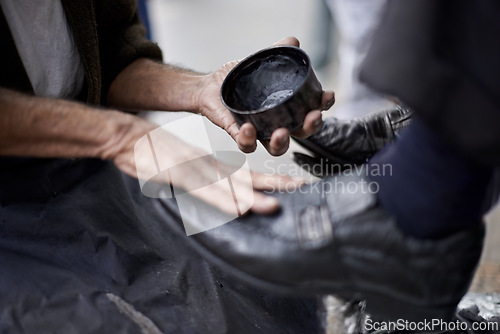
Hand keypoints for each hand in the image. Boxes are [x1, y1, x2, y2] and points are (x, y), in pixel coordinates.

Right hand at [112, 117, 303, 214]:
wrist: (129, 137)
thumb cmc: (154, 153)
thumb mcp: (182, 168)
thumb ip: (201, 178)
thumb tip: (219, 190)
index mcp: (211, 167)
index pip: (246, 176)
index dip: (270, 181)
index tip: (292, 184)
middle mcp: (208, 167)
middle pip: (246, 178)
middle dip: (273, 184)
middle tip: (300, 186)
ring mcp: (194, 170)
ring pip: (227, 186)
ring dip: (251, 197)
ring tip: (273, 205)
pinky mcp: (177, 174)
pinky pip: (203, 191)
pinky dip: (221, 200)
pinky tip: (236, 208)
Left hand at [197, 36, 334, 155]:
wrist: (210, 86)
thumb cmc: (239, 78)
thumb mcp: (260, 62)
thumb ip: (277, 52)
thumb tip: (293, 41)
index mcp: (287, 107)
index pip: (311, 110)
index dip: (323, 106)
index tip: (327, 96)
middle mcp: (277, 123)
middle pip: (301, 133)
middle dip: (311, 127)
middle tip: (312, 117)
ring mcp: (260, 131)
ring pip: (276, 148)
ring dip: (281, 143)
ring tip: (281, 133)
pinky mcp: (240, 135)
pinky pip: (247, 144)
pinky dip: (248, 139)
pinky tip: (248, 128)